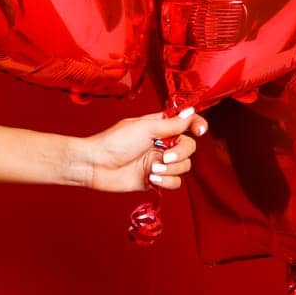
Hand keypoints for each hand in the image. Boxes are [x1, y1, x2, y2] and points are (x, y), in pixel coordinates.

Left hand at [75, 107, 208, 192]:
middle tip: (164, 156)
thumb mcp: (144, 128)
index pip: (185, 123)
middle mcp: (161, 143)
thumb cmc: (114, 142)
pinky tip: (152, 179)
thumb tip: (191, 112)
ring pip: (184, 166)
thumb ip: (171, 124)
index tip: (199, 131)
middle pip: (189, 147)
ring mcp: (159, 162)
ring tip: (152, 169)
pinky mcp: (156, 179)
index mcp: (158, 127)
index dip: (196, 125)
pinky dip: (167, 181)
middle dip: (180, 153)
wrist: (96, 166)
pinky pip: (175, 182)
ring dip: (170, 169)